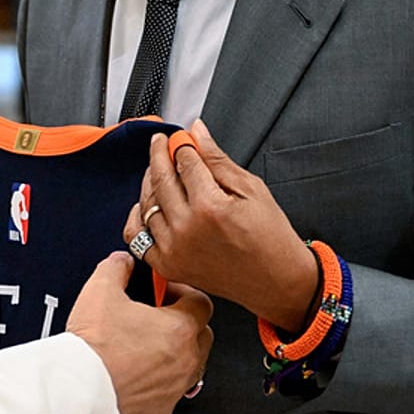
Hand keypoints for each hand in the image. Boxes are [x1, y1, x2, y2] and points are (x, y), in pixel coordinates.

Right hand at [66, 252, 212, 413]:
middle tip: (158, 317)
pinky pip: (171, 391)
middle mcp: (186, 360)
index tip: (164, 292)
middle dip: (184, 323)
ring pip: (190, 365)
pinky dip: (160, 381)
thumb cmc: (93, 347)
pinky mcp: (162, 410)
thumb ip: (116, 268)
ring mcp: (175, 388)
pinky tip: (138, 372)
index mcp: (180, 328)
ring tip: (148, 345)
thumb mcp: (100, 290)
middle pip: (202, 334)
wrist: (80, 390)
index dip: (182, 292)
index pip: (201, 302)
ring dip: (176, 353)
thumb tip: (122, 263)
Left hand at [123, 121, 319, 331]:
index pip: (184, 162)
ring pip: (147, 204)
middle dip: (159, 155)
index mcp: (210, 207)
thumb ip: (217, 160)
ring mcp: (173, 249)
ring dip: (149, 182)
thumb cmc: (270, 238)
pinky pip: (137, 237)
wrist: (276, 280)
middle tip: (161, 143)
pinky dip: (137, 217)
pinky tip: (146, 204)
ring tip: (159, 171)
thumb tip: (197, 132)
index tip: (181, 137)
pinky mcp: (167, 265)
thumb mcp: (252, 190)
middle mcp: (187, 229)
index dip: (180, 144)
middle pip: (161, 179)